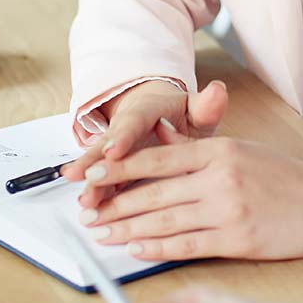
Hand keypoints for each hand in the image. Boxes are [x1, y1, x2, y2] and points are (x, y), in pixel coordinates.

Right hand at [63, 79, 228, 209]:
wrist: (165, 117)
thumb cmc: (184, 116)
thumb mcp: (197, 109)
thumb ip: (206, 106)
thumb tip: (218, 91)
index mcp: (147, 111)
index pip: (134, 122)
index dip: (123, 136)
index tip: (114, 150)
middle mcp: (125, 129)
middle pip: (108, 145)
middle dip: (95, 162)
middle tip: (84, 177)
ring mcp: (116, 150)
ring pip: (101, 166)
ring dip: (93, 184)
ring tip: (85, 202)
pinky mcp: (115, 169)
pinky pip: (104, 182)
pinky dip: (98, 196)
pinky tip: (89, 211)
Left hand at [77, 136, 302, 261]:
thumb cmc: (288, 178)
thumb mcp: (243, 151)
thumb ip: (201, 150)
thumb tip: (160, 143)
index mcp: (219, 151)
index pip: (156, 158)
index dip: (118, 167)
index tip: (91, 175)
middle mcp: (220, 178)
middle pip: (153, 191)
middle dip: (114, 203)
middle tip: (86, 212)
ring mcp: (228, 210)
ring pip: (164, 219)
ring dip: (127, 228)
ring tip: (102, 233)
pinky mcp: (237, 240)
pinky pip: (187, 245)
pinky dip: (157, 247)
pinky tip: (136, 249)